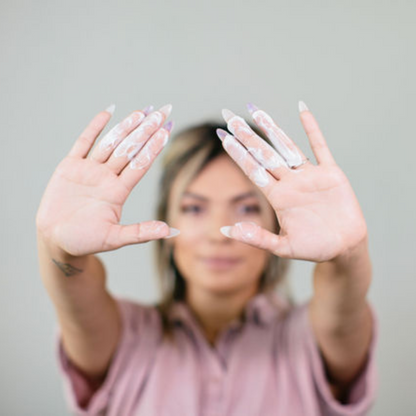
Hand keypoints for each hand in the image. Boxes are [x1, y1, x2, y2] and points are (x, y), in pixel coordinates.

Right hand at [36, 104, 176, 256]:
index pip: (140, 164)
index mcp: (118, 191)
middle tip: (162, 112)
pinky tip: (108, 112)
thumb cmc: (85, 241)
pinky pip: (83, 143)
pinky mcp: (70, 167)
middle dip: (146, 130)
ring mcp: (90, 170)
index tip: (167, 130)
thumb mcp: (115, 238)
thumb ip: (140, 232)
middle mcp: (107, 177)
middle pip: (130, 149)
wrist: (57, 240)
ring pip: (110, 143)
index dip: (153, 147)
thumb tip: (170, 231)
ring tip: (142, 111)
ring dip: (126, 127)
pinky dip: (94, 127)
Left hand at [216, 102, 367, 262]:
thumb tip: (226, 230)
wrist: (344, 248)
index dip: (238, 153)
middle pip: (264, 154)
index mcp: (278, 197)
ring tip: (255, 111)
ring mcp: (309, 176)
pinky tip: (302, 110)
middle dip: (247, 136)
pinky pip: (320, 147)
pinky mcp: (330, 173)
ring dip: (272, 129)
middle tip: (230, 117)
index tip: (223, 137)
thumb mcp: (283, 247)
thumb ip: (257, 238)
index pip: (253, 170)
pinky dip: (312, 129)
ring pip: (287, 146)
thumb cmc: (313, 249)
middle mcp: (290, 182)